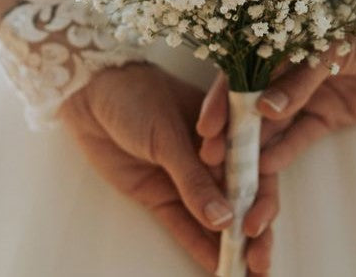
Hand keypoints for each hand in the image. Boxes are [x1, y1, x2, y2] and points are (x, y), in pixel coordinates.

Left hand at [59, 62, 278, 274]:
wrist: (92, 96)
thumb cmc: (139, 98)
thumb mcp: (169, 134)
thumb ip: (194, 178)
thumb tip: (225, 220)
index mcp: (226, 130)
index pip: (255, 167)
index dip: (263, 197)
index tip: (259, 226)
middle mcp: (213, 158)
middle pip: (241, 198)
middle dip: (254, 232)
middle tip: (259, 265)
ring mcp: (186, 179)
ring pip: (215, 217)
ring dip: (231, 247)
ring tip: (247, 276)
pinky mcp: (160, 195)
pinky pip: (183, 225)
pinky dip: (199, 247)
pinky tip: (216, 268)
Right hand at [198, 20, 355, 174]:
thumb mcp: (330, 45)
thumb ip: (299, 78)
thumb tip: (264, 107)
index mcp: (278, 48)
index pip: (241, 77)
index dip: (222, 101)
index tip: (207, 128)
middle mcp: (285, 74)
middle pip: (252, 107)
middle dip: (232, 133)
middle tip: (212, 160)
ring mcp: (305, 97)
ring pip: (274, 128)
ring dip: (256, 150)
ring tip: (237, 174)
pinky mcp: (327, 116)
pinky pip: (301, 137)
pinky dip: (286, 151)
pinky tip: (269, 166)